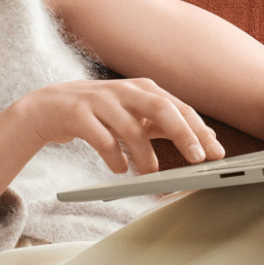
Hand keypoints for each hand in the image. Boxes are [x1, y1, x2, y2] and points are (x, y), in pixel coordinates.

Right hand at [13, 78, 227, 173]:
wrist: (47, 108)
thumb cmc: (98, 113)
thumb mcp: (132, 113)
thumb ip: (162, 122)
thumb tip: (203, 138)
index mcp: (143, 88)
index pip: (179, 107)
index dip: (199, 129)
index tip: (216, 152)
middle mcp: (124, 90)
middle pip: (161, 108)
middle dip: (183, 134)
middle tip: (197, 160)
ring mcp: (99, 100)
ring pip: (131, 128)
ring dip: (145, 156)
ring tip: (151, 175)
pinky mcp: (77, 114)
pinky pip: (101, 138)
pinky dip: (114, 157)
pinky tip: (119, 169)